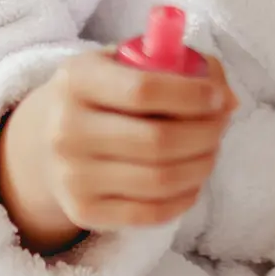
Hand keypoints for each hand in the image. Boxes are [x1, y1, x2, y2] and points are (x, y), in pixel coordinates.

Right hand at [0, 49, 238, 255]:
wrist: (46, 141)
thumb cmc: (105, 92)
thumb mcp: (127, 62)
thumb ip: (178, 67)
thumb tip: (228, 99)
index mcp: (77, 79)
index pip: (143, 90)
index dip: (191, 95)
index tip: (219, 96)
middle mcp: (66, 129)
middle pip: (157, 141)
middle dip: (205, 133)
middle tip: (223, 124)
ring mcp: (72, 176)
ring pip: (159, 180)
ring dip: (201, 165)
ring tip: (212, 149)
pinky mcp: (83, 212)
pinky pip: (149, 213)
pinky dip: (185, 197)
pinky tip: (194, 178)